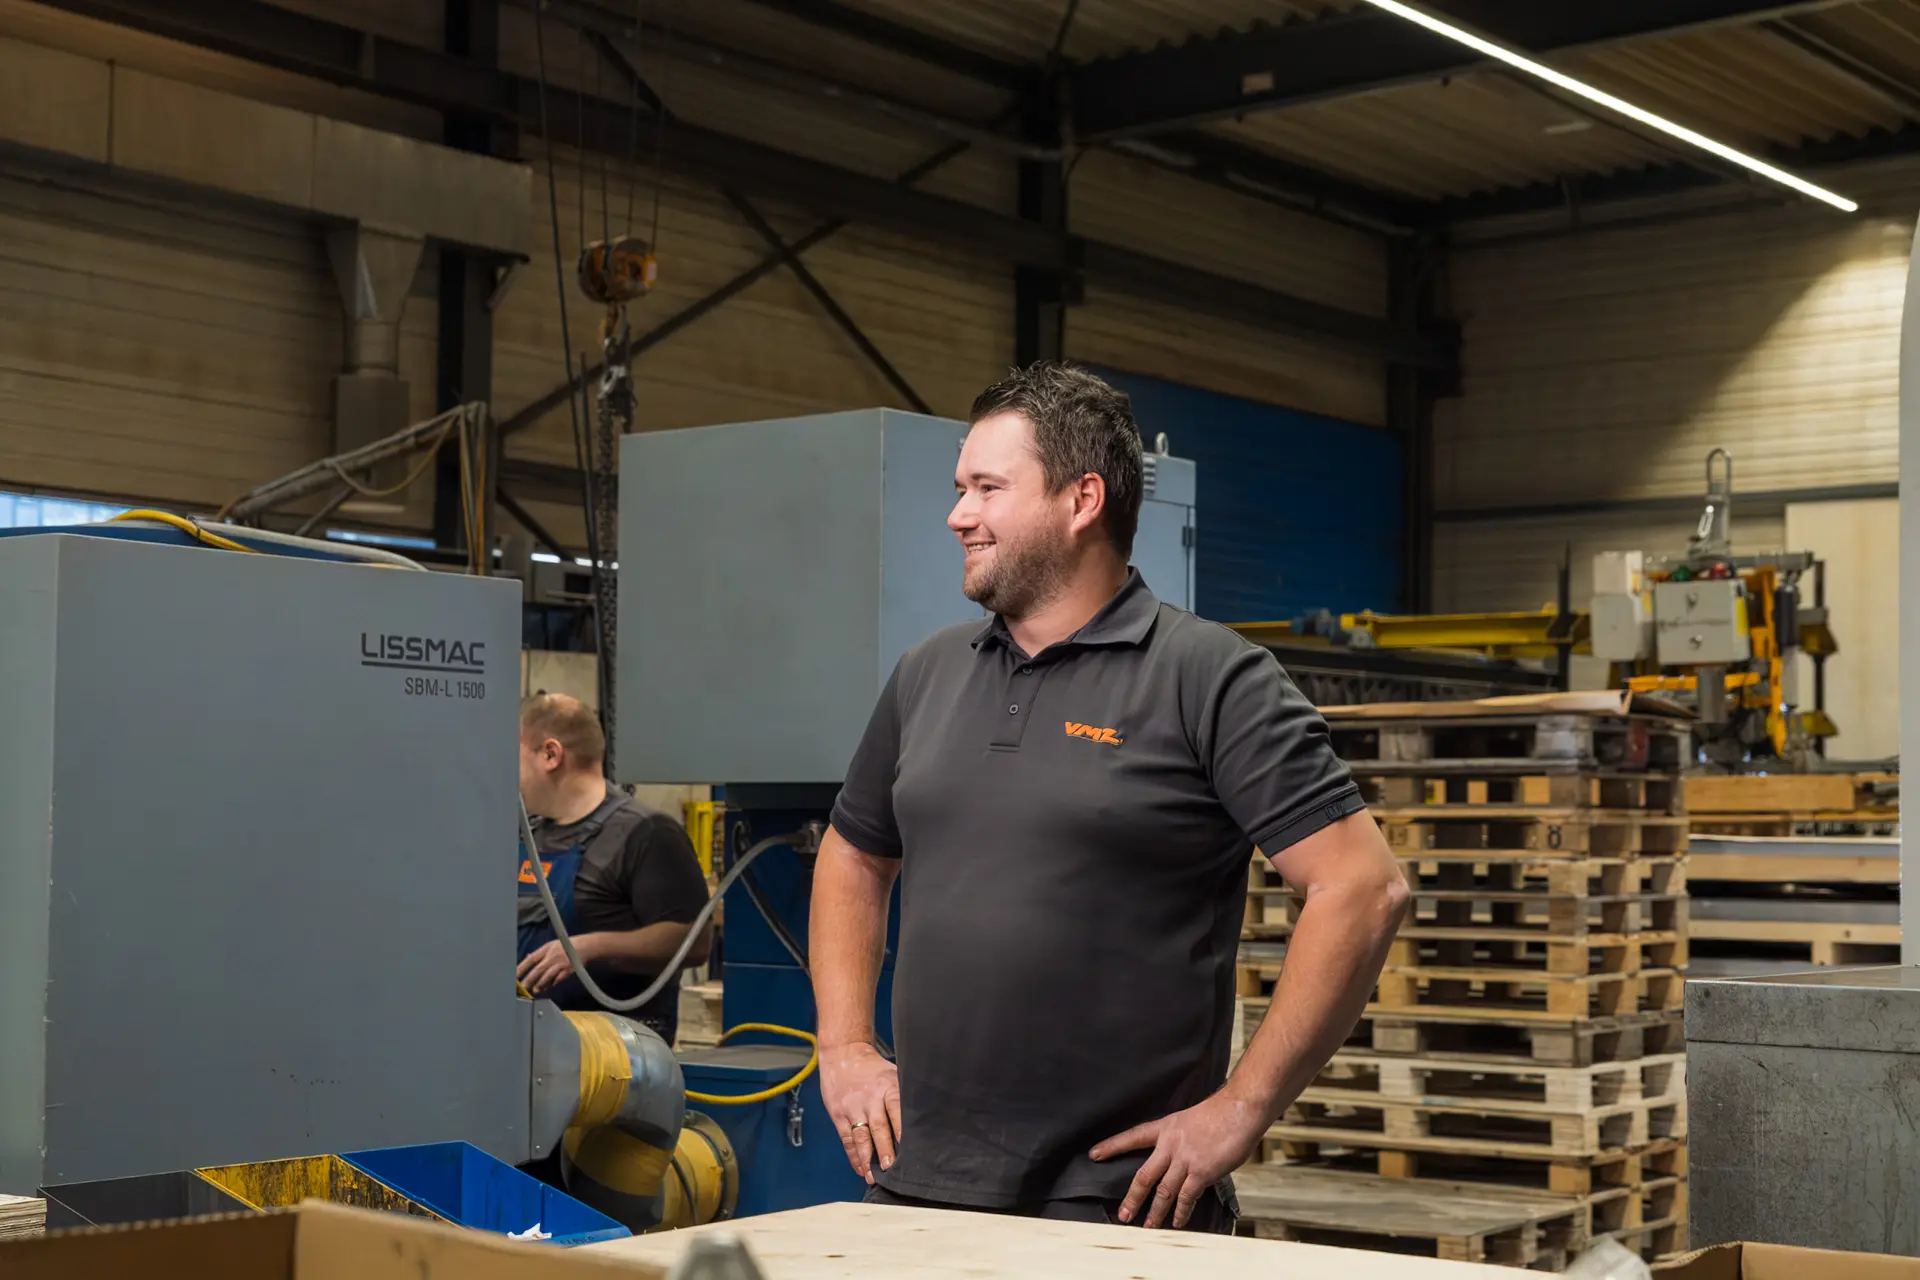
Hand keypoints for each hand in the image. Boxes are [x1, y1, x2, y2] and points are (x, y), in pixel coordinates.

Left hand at [517, 935, 597, 992]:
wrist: (586, 945)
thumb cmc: (567, 946)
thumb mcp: (552, 945)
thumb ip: (540, 953)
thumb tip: (527, 958)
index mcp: (546, 948)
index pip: (531, 959)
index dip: (522, 968)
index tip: (514, 976)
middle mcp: (553, 955)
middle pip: (538, 970)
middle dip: (528, 980)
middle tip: (522, 988)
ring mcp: (561, 963)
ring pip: (547, 976)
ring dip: (540, 984)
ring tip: (535, 990)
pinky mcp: (569, 969)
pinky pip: (559, 978)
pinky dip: (554, 983)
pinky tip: (550, 986)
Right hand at [819, 1042, 900, 1182]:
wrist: (843, 1054)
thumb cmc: (873, 1069)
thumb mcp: (893, 1075)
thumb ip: (902, 1097)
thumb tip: (923, 1121)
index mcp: (887, 1088)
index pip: (896, 1111)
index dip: (902, 1131)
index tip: (909, 1149)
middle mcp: (869, 1099)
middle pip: (878, 1128)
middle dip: (885, 1150)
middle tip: (891, 1169)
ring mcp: (852, 1108)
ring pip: (860, 1137)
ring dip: (867, 1159)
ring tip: (872, 1177)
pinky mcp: (838, 1115)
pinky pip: (847, 1139)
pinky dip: (853, 1156)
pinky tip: (860, 1169)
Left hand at [1089, 1092, 1267, 1227]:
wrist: (1240, 1109)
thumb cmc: (1222, 1112)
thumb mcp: (1191, 1119)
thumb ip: (1182, 1139)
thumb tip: (1181, 1157)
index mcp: (1166, 1127)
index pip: (1133, 1137)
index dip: (1112, 1146)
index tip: (1094, 1154)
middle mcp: (1170, 1144)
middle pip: (1144, 1175)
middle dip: (1132, 1197)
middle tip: (1123, 1214)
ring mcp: (1185, 1160)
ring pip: (1163, 1191)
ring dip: (1155, 1212)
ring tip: (1147, 1226)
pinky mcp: (1201, 1172)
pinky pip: (1186, 1197)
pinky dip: (1181, 1212)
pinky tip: (1177, 1221)